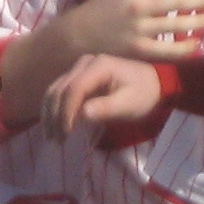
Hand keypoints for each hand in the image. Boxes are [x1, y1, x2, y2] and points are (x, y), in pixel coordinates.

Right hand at [43, 54, 166, 139]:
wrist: (153, 83)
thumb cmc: (144, 94)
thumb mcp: (130, 104)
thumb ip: (107, 108)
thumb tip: (83, 115)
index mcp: (99, 65)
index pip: (74, 89)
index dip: (66, 112)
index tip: (66, 133)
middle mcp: (85, 63)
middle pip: (60, 89)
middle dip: (54, 116)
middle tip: (55, 140)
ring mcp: (79, 68)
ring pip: (55, 90)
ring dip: (50, 113)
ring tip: (52, 136)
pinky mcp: (77, 76)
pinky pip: (60, 91)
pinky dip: (54, 109)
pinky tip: (53, 126)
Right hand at [66, 0, 203, 61]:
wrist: (80, 34)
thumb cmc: (103, 7)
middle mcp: (138, 5)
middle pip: (178, 1)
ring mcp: (140, 28)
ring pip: (177, 24)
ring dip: (198, 21)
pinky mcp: (139, 49)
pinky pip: (168, 49)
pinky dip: (185, 47)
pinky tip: (196, 44)